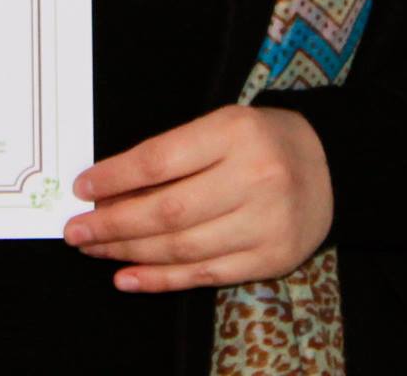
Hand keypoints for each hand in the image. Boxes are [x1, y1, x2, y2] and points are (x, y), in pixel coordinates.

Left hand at [63, 105, 331, 291]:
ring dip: (129, 252)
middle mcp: (253, 178)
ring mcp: (265, 223)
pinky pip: (206, 274)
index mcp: (233, 133)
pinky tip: (127, 277)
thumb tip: (108, 191)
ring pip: (182, 247)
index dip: (114, 177)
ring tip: (95, 249)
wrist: (331, 166)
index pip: (158, 160)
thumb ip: (170, 155)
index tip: (80, 188)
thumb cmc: (258, 141)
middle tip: (76, 230)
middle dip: (113, 224)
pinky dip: (161, 279)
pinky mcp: (272, 258)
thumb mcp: (218, 127)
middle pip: (167, 211)